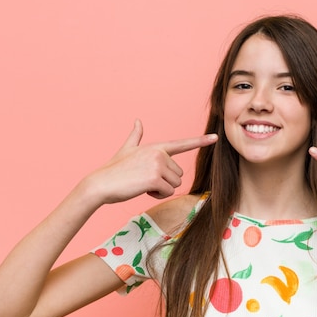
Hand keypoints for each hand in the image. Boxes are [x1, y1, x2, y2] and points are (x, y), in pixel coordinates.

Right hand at [85, 119, 217, 203]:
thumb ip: (135, 136)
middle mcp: (159, 153)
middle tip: (145, 180)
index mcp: (156, 147)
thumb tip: (138, 121)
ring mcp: (158, 164)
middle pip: (179, 174)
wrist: (100, 183)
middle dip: (165, 181)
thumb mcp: (126, 149)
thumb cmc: (113, 170)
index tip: (215, 137)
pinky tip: (143, 190)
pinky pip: (167, 192)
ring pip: (175, 184)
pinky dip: (157, 195)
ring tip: (143, 184)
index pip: (182, 144)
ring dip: (161, 189)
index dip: (200, 141)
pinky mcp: (155, 178)